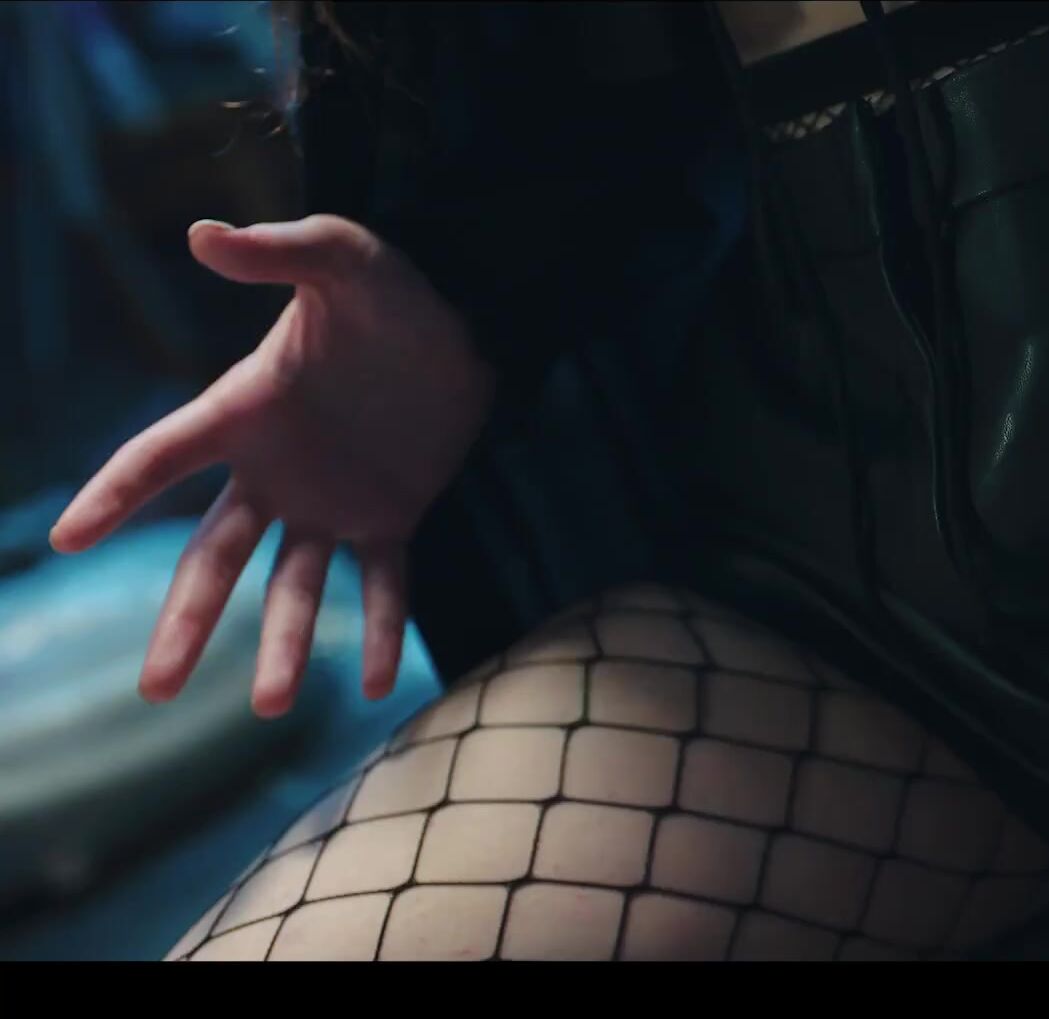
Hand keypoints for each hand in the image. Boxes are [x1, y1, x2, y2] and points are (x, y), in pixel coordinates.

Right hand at [51, 216, 495, 716]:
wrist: (469, 322)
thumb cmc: (396, 288)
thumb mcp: (343, 258)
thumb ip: (281, 252)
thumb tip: (205, 234)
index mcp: (244, 411)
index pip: (161, 456)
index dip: (115, 494)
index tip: (68, 540)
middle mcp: (273, 470)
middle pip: (213, 556)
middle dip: (185, 621)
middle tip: (156, 691)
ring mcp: (329, 500)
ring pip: (291, 586)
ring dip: (281, 646)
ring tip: (272, 708)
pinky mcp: (388, 517)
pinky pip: (379, 586)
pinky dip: (380, 632)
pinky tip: (377, 686)